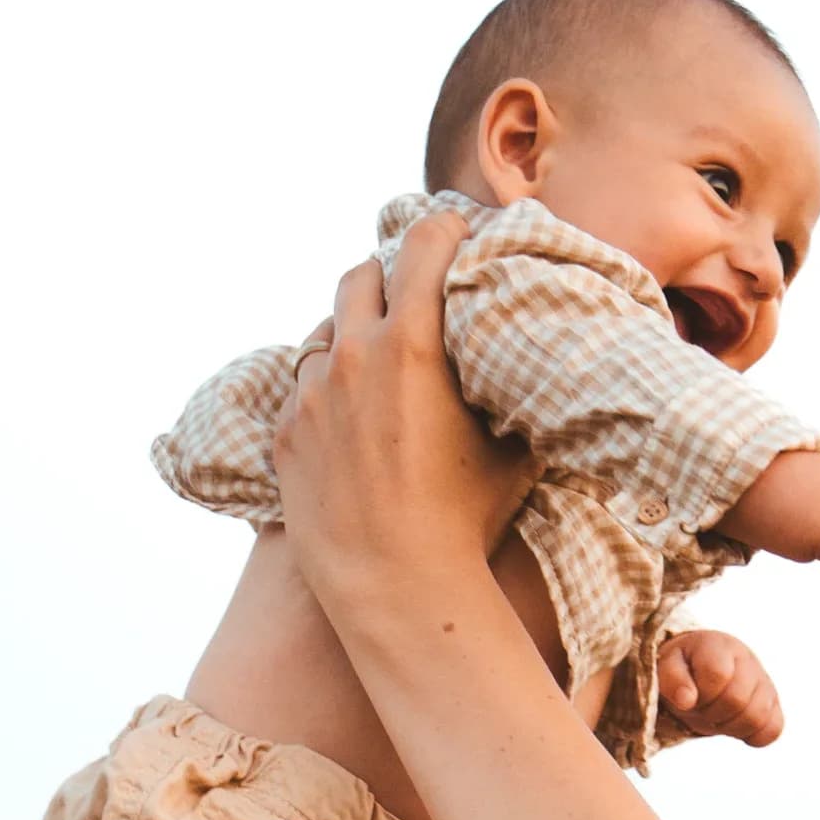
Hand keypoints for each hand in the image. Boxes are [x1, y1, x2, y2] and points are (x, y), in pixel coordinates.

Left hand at [271, 216, 528, 615]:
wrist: (396, 589)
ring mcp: (312, 393)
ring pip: (326, 330)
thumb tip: (532, 362)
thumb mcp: (511, 448)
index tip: (457, 231)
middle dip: (390, 276)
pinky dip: (329, 387)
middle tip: (414, 294)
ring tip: (379, 362)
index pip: (424, 244)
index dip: (445, 229)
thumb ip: (510, 390)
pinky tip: (352, 418)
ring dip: (353, 333)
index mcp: (412, 343)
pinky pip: (304, 386)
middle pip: (362, 274)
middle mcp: (353, 354)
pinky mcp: (287, 433)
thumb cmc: (467, 522)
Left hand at [655, 628, 784, 749]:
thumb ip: (671, 679)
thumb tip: (687, 700)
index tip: (688, 697)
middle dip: (711, 713)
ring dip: (729, 726)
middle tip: (701, 708)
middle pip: (737, 700)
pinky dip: (753, 736)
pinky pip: (773, 729)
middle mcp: (747, 659)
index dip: (700, 695)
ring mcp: (764, 682)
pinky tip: (735, 726)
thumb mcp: (667, 667)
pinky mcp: (774, 704)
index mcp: (719, 646)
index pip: (718, 674)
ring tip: (716, 715)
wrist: (702, 671)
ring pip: (757, 717)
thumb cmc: (683, 670)